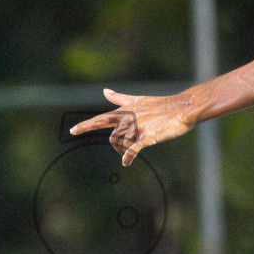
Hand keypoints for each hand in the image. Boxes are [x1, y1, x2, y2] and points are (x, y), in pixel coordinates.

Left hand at [69, 88, 197, 165]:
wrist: (182, 108)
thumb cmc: (161, 106)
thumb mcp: (137, 99)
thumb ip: (119, 98)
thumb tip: (104, 91)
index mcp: (125, 111)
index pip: (101, 118)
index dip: (86, 125)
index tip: (72, 130)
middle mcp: (128, 118)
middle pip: (110, 133)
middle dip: (103, 134)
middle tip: (94, 132)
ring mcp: (136, 127)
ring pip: (121, 143)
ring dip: (127, 149)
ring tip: (141, 144)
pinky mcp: (146, 136)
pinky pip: (132, 149)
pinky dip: (128, 156)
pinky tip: (125, 162)